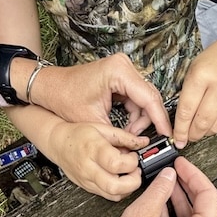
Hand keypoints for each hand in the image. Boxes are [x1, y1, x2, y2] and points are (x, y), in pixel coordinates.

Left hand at [30, 54, 171, 135]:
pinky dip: (133, 114)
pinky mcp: (119, 77)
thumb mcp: (92, 122)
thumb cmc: (63, 98)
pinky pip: (134, 97)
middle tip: (145, 140)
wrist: (48, 87)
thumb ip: (116, 135)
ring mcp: (122, 70)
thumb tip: (133, 150)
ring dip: (139, 119)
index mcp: (118, 72)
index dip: (160, 119)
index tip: (168, 135)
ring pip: (143, 99)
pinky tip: (126, 127)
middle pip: (148, 97)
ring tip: (128, 135)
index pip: (148, 98)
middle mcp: (123, 66)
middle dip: (148, 121)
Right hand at [44, 122, 148, 200]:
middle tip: (135, 171)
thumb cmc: (78, 135)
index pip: (116, 164)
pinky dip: (119, 191)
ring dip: (127, 188)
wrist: (58, 144)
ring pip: (112, 195)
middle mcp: (89, 168)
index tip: (134, 156)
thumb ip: (125, 136)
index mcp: (94, 150)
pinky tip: (120, 180)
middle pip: (115, 186)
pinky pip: (107, 196)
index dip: (131, 162)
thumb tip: (143, 142)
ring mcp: (87, 180)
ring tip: (129, 175)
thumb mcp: (102, 128)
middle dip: (133, 181)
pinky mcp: (87, 187)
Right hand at [81, 157, 216, 216]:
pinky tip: (155, 206)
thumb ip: (158, 191)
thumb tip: (168, 175)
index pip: (209, 196)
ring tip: (159, 184)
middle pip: (202, 209)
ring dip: (176, 201)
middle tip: (169, 169)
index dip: (194, 175)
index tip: (180, 162)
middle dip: (185, 187)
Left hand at [172, 40, 216, 147]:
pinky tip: (211, 124)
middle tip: (186, 137)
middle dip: (192, 134)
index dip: (180, 128)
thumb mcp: (194, 70)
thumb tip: (178, 121)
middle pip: (203, 120)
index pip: (187, 109)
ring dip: (205, 133)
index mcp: (202, 75)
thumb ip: (186, 94)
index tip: (177, 138)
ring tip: (198, 132)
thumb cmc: (215, 61)